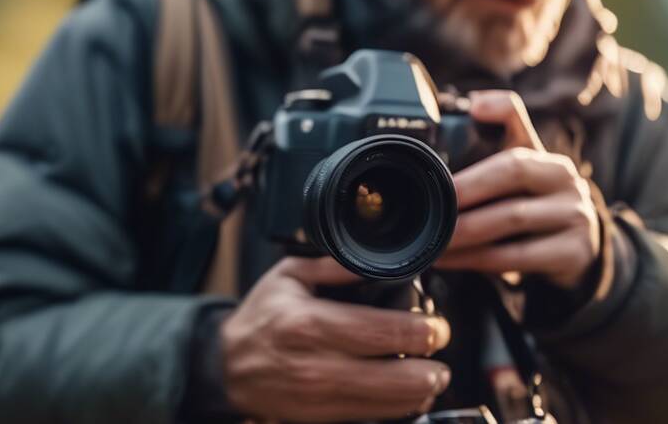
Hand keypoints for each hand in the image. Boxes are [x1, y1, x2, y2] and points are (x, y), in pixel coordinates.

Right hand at [222, 257, 451, 421]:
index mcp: (310, 324)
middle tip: (440, 351)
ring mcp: (320, 398)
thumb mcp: (290, 275)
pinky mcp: (322, 418)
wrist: (228, 367)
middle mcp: (317, 366)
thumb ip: (337, 265)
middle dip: (431, 368)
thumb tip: (379, 259)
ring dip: (421, 391)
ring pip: (390, 405)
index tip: (437, 327)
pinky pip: (373, 418)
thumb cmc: (262, 318)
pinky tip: (408, 392)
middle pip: (394, 377)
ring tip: (432, 374)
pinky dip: (399, 407)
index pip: (380, 332)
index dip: (421, 332)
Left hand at [436, 90, 599, 288]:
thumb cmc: (535, 210)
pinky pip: (517, 255)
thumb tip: (474, 104)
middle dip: (467, 185)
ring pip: (513, 215)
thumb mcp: (522, 179)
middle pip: (514, 169)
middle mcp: (566, 179)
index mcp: (547, 157)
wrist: (578, 253)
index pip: (521, 120)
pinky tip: (452, 260)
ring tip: (434, 237)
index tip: (470, 113)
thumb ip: (501, 142)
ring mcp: (575, 214)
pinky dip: (477, 259)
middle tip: (431, 200)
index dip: (497, 110)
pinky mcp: (574, 251)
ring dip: (465, 229)